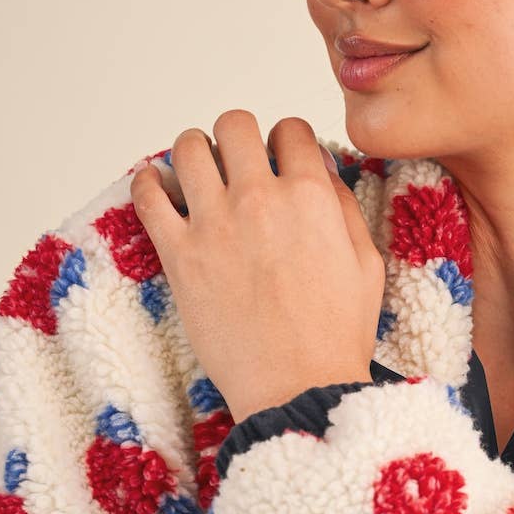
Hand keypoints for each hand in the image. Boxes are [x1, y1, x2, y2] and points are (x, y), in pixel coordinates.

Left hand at [129, 110, 383, 423]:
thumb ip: (344, 209)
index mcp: (310, 197)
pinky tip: (158, 189)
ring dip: (193, 152)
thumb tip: (324, 172)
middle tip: (238, 162)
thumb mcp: (366, 266)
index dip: (287, 141)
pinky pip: (147, 196)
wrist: (297, 387)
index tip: (281, 159)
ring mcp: (214, 224)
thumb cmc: (336, 337)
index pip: (290, 131)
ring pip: (187, 148)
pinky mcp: (179, 256)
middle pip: (234, 126)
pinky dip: (148, 183)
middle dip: (238, 138)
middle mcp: (259, 198)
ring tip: (198, 173)